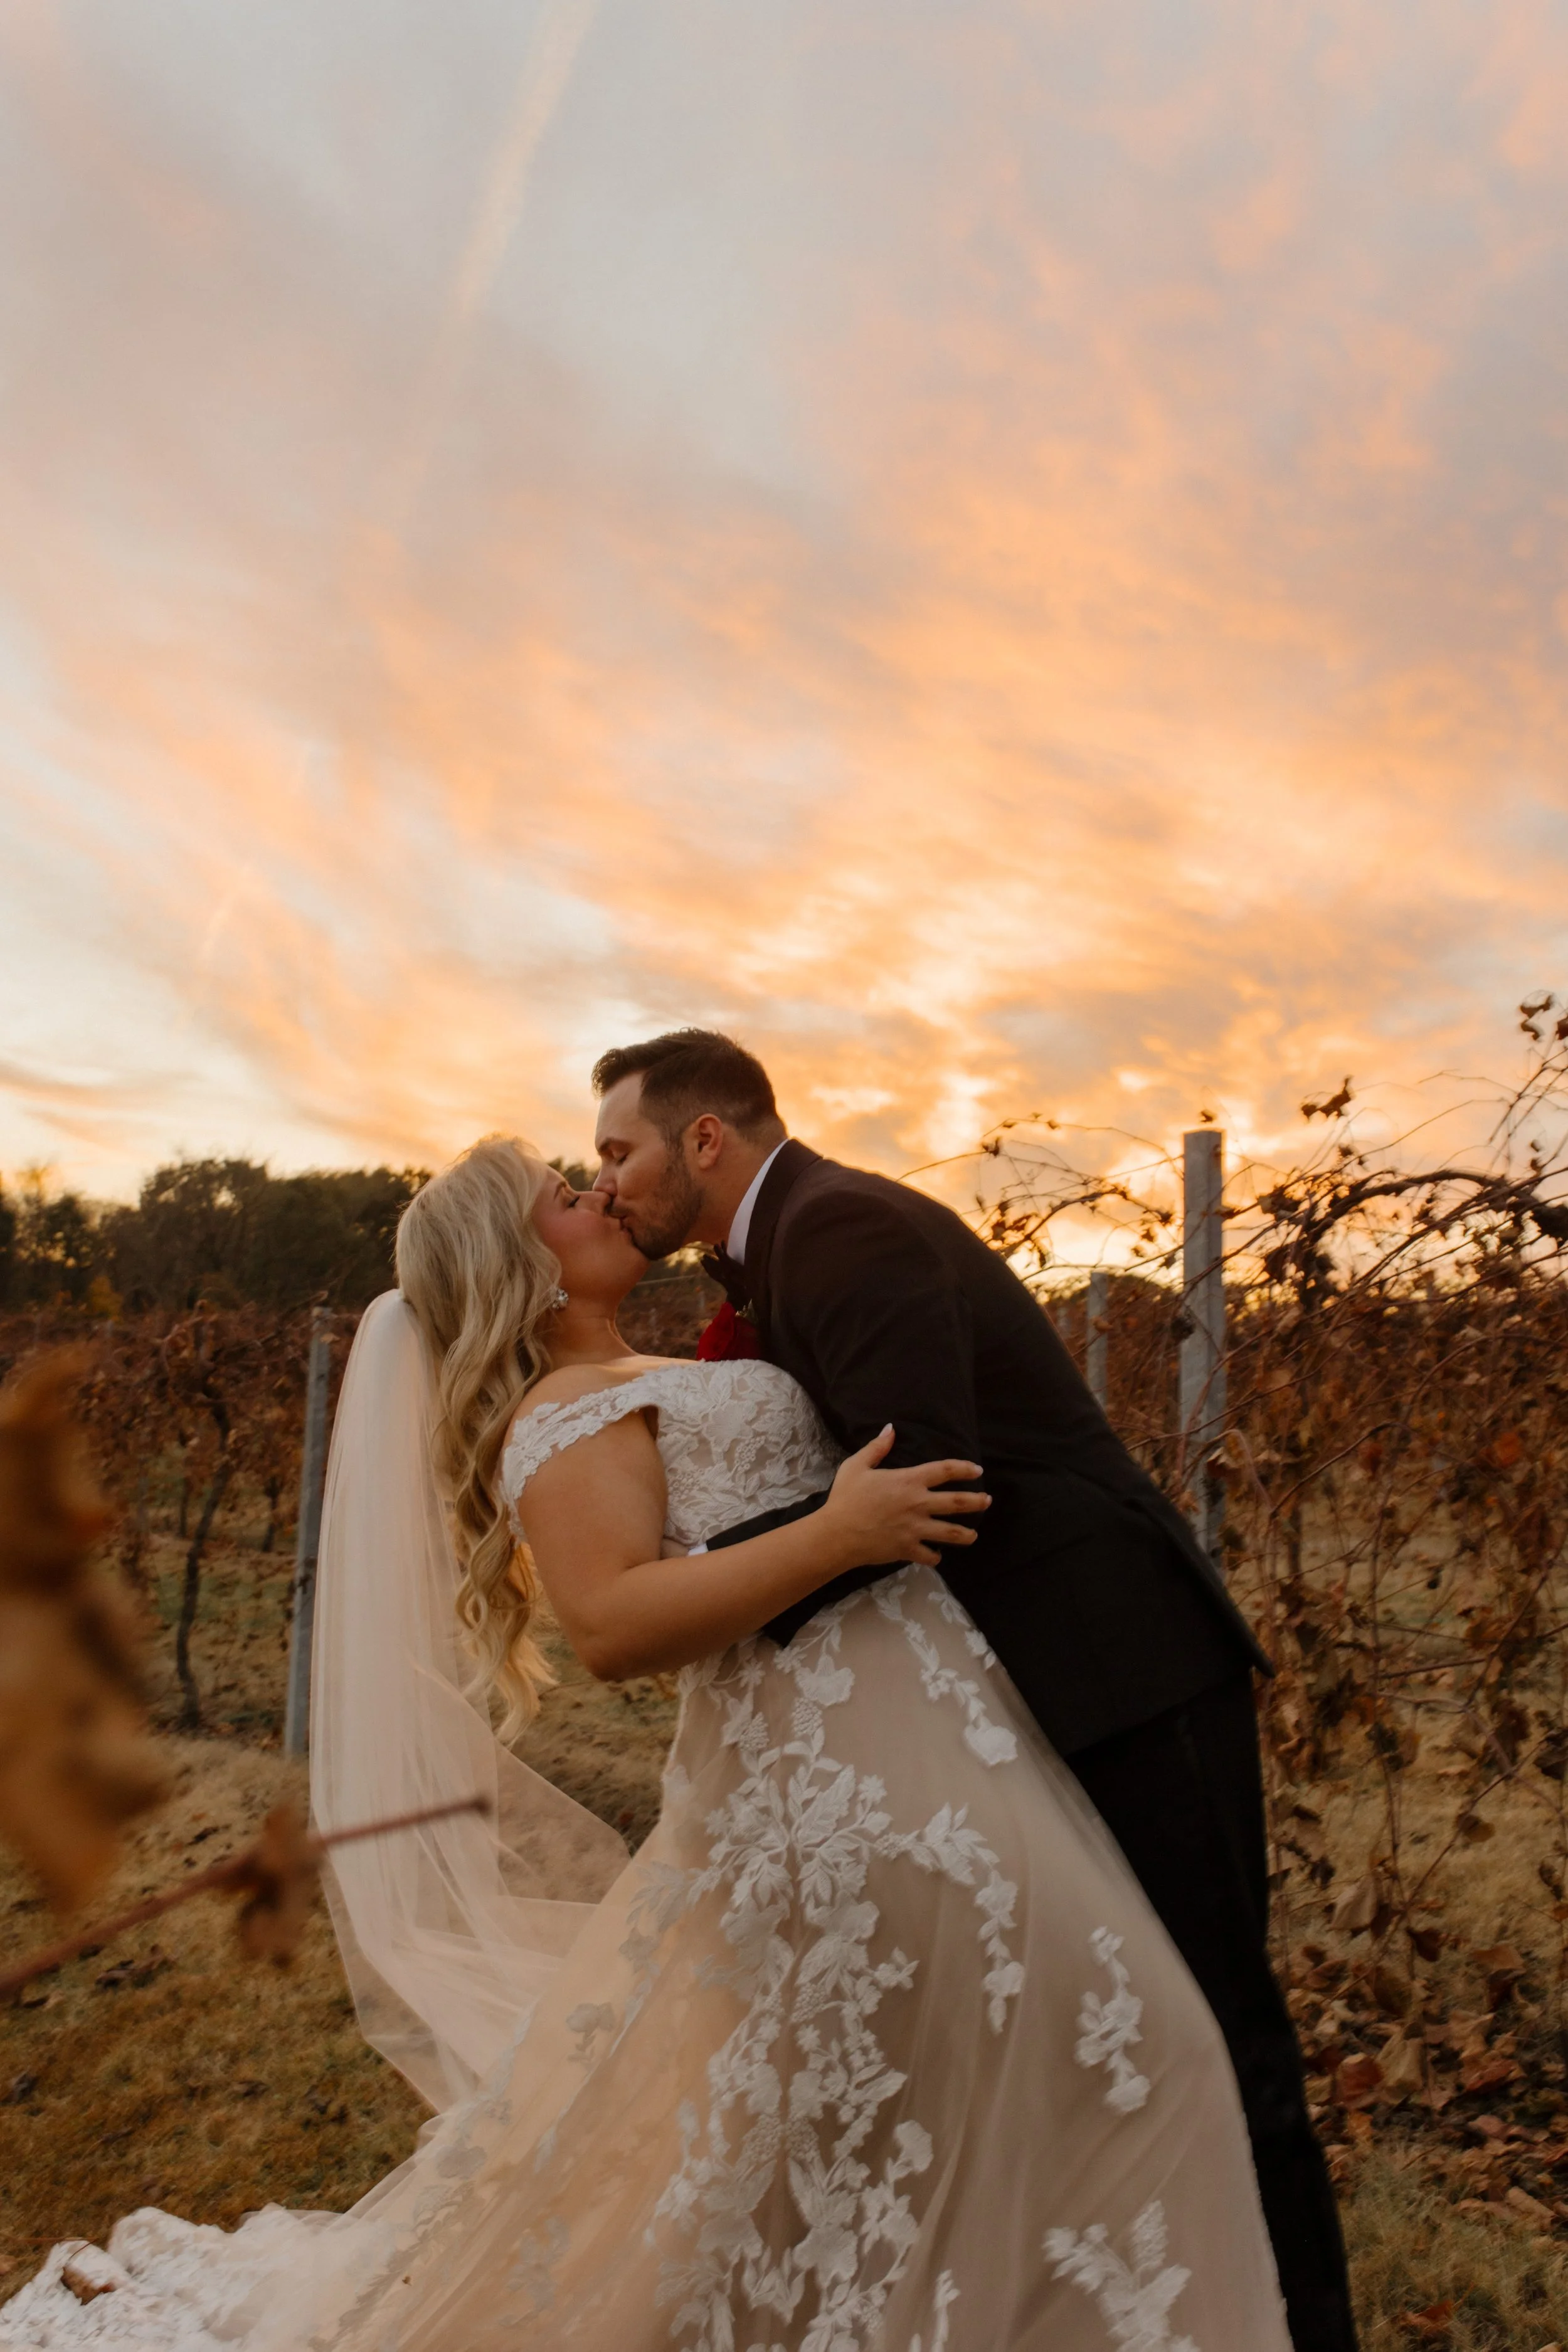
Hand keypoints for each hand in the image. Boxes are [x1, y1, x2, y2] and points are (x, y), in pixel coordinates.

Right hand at [821, 1426, 990, 1569]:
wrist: (837, 1534)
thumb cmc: (846, 1498)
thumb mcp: (857, 1466)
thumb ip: (877, 1447)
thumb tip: (891, 1428)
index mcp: (909, 1481)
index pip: (945, 1471)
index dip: (964, 1468)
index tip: (977, 1470)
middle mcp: (918, 1504)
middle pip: (958, 1502)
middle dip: (977, 1501)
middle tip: (987, 1500)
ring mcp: (916, 1529)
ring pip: (951, 1533)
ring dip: (966, 1534)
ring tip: (973, 1535)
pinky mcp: (908, 1549)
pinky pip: (929, 1555)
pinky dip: (935, 1556)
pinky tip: (937, 1555)